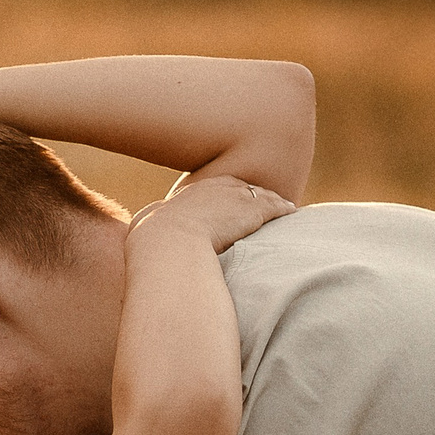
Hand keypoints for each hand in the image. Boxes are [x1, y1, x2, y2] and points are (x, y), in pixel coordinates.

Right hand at [126, 175, 294, 255]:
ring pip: (258, 194)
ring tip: (281, 204)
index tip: (228, 206)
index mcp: (189, 195)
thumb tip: (142, 248)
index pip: (211, 190)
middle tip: (258, 200)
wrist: (167, 243)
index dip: (222, 198)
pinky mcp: (253, 210)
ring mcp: (234, 197)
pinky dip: (283, 208)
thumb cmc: (151, 245)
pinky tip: (292, 211)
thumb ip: (150, 235)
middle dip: (247, 193)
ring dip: (270, 199)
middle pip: (237, 187)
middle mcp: (213, 189)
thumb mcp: (145, 233)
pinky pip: (273, 205)